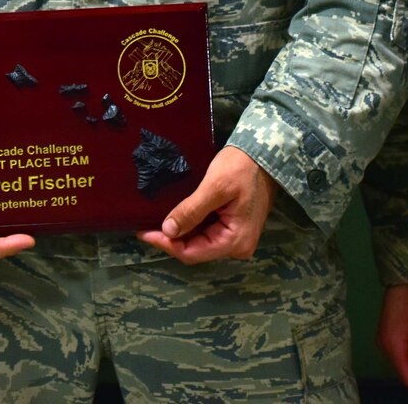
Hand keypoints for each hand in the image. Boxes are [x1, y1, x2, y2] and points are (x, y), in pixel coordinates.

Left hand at [138, 145, 274, 263]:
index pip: (192, 253)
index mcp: (235, 241)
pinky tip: (176, 215)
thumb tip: (167, 230)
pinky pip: (207, 232)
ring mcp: (236, 238)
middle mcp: (237, 247)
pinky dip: (191, 225)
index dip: (166, 244)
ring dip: (180, 232)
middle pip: (195, 250)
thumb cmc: (241, 167)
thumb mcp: (215, 187)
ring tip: (155, 219)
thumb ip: (191, 211)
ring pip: (199, 242)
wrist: (264, 154)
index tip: (143, 231)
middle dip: (171, 238)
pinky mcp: (233, 227)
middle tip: (146, 224)